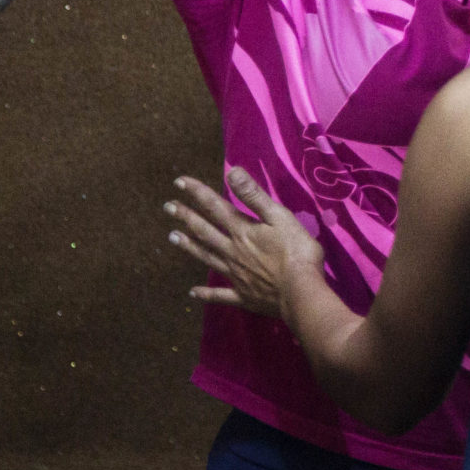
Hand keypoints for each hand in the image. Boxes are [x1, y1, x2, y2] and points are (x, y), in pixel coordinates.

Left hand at [165, 167, 325, 323]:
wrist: (302, 293)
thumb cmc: (297, 253)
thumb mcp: (280, 217)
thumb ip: (254, 196)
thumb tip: (232, 172)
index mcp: (242, 231)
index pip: (215, 207)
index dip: (197, 193)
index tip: (179, 182)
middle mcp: (233, 251)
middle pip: (205, 231)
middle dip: (186, 217)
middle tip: (168, 207)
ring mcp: (236, 276)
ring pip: (207, 257)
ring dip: (189, 246)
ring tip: (172, 237)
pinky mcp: (244, 296)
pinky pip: (221, 295)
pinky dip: (206, 294)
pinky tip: (193, 292)